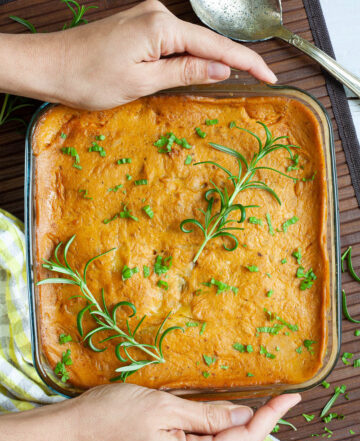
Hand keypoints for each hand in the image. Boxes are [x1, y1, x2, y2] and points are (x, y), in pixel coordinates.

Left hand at [0, 0, 275, 109]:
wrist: (49, 66)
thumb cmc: (88, 78)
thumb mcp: (141, 82)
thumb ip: (184, 73)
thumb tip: (222, 68)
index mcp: (161, 26)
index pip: (216, 46)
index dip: (248, 62)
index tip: (271, 76)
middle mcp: (157, 14)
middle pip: (206, 41)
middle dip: (232, 62)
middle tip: (260, 81)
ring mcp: (147, 18)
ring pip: (190, 43)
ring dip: (210, 62)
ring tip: (235, 79)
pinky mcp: (138, 26)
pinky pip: (173, 43)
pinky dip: (188, 59)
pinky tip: (198, 71)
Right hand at [0, 383, 299, 440]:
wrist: (73, 431)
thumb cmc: (112, 417)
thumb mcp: (163, 409)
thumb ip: (206, 417)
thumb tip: (245, 417)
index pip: (245, 439)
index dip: (270, 417)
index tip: (292, 397)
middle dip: (261, 422)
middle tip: (278, 397)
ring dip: (242, 424)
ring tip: (260, 402)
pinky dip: (221, 426)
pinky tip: (226, 411)